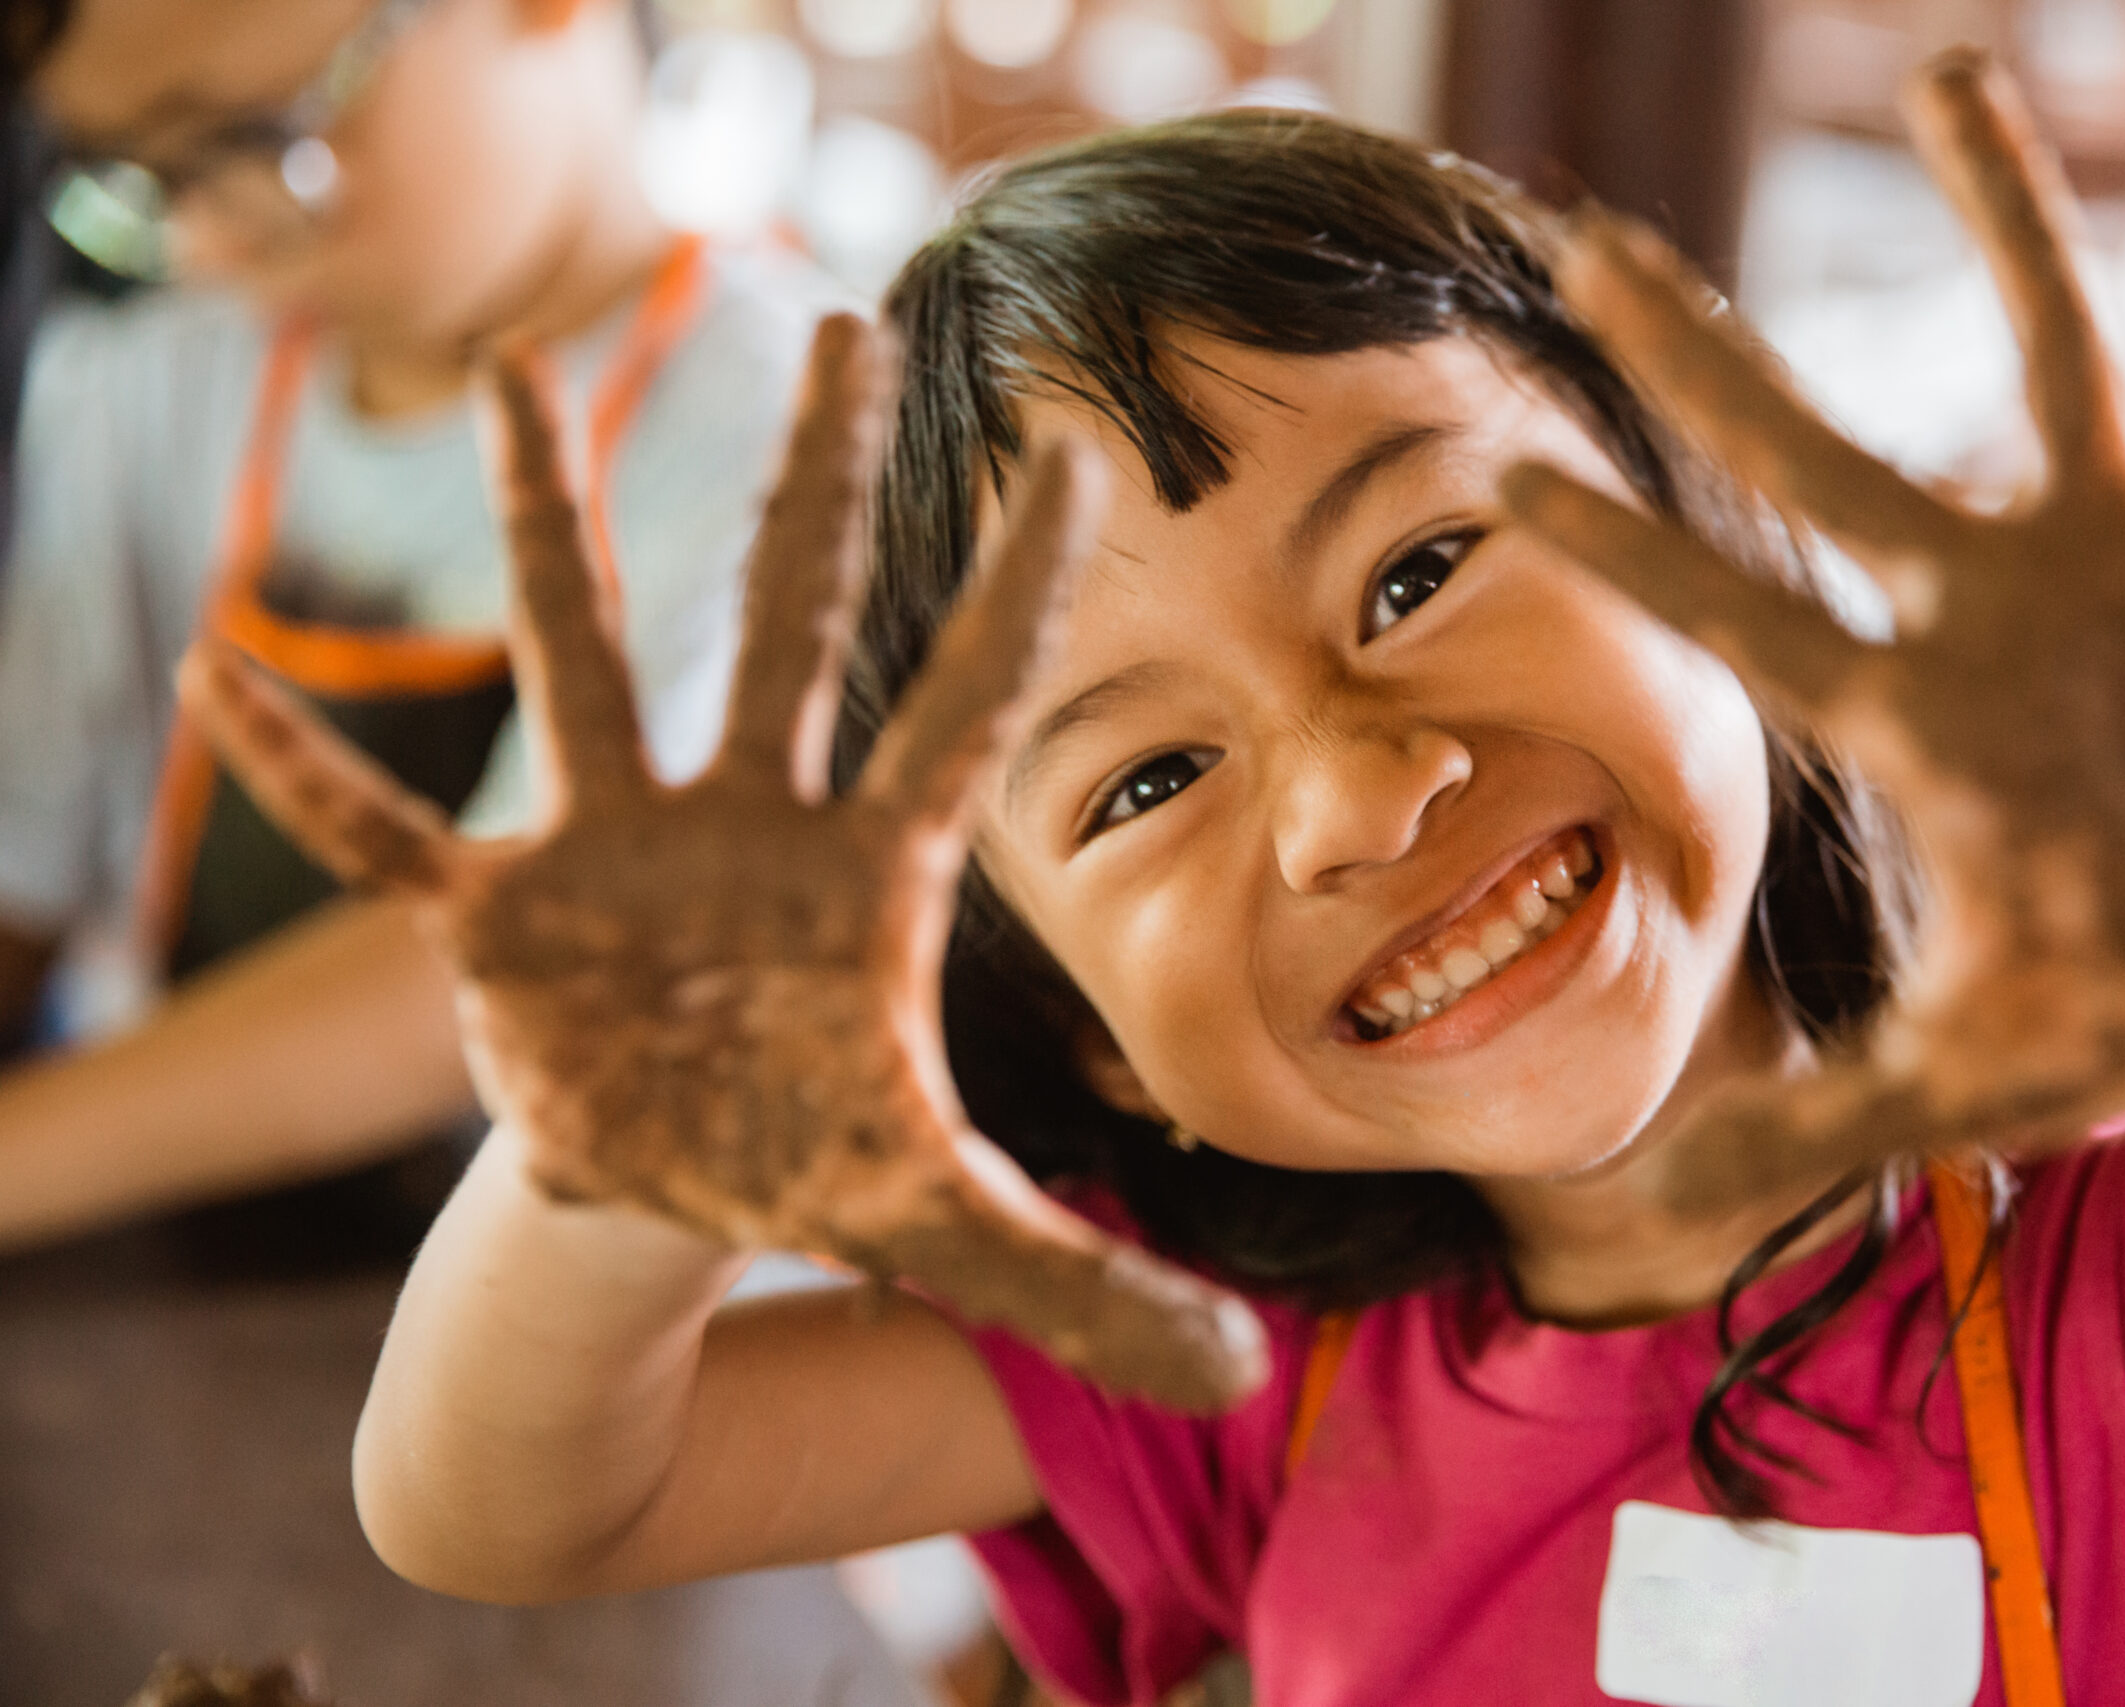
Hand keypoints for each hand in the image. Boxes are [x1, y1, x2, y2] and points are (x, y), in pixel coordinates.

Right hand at [180, 315, 1266, 1410]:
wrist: (671, 1193)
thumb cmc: (808, 1162)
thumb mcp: (942, 1228)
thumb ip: (1081, 1285)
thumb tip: (1237, 1374)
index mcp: (867, 878)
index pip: (958, 712)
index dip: (1013, 596)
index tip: (1076, 460)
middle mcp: (746, 827)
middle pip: (783, 622)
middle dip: (810, 481)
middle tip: (842, 322)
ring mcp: (615, 857)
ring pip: (583, 662)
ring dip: (547, 526)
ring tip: (515, 379)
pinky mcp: (500, 922)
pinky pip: (388, 838)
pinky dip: (312, 775)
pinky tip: (222, 681)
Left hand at [1505, 51, 2124, 1164]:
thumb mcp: (1966, 1078)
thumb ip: (1814, 1125)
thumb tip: (1644, 1205)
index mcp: (1908, 714)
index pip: (1731, 611)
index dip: (1614, 550)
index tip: (1486, 476)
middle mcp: (1985, 603)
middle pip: (1818, 446)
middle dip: (1705, 351)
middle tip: (1590, 238)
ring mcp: (2118, 555)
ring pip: (2053, 347)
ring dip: (2008, 220)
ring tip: (1941, 78)